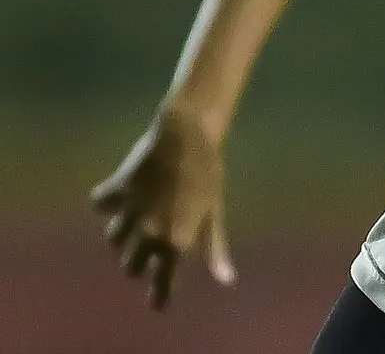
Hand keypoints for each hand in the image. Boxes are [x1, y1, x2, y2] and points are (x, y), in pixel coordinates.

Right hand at [89, 108, 236, 309]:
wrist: (185, 136)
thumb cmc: (207, 174)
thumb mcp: (214, 213)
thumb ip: (214, 248)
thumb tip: (225, 280)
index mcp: (177, 240)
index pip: (164, 278)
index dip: (161, 295)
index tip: (159, 307)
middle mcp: (149, 232)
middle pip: (132, 265)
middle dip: (139, 262)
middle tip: (149, 249)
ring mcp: (129, 213)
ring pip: (114, 240)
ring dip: (123, 235)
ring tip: (138, 218)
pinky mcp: (115, 192)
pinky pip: (100, 205)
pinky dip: (107, 201)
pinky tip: (119, 192)